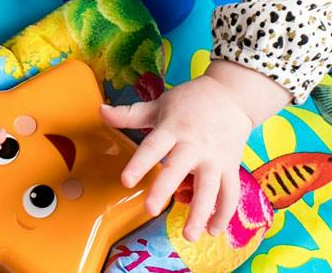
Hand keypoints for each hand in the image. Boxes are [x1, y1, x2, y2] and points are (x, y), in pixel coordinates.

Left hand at [99, 63, 288, 241]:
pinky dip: (223, 214)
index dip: (139, 163)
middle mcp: (194, 144)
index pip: (153, 146)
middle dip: (164, 189)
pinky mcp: (230, 166)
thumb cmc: (190, 101)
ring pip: (209, 187)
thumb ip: (130, 114)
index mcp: (173, 128)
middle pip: (177, 168)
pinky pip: (229, 193)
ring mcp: (214, 157)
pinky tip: (212, 230)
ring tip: (189, 235)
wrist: (230, 95)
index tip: (126, 181)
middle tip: (150, 210)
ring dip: (200, 212)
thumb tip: (100, 110)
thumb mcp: (159, 105)